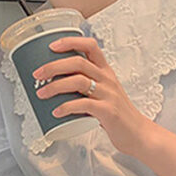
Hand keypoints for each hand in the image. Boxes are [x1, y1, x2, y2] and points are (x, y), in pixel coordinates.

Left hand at [32, 36, 152, 156]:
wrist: (138, 134)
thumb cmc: (118, 115)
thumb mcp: (104, 93)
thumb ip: (85, 87)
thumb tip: (56, 85)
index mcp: (106, 72)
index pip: (90, 46)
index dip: (70, 42)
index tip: (51, 46)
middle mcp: (107, 80)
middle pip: (78, 62)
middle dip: (54, 66)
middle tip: (37, 74)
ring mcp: (108, 95)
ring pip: (78, 81)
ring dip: (55, 86)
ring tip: (41, 93)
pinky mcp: (108, 111)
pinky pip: (83, 105)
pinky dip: (66, 107)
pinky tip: (56, 112)